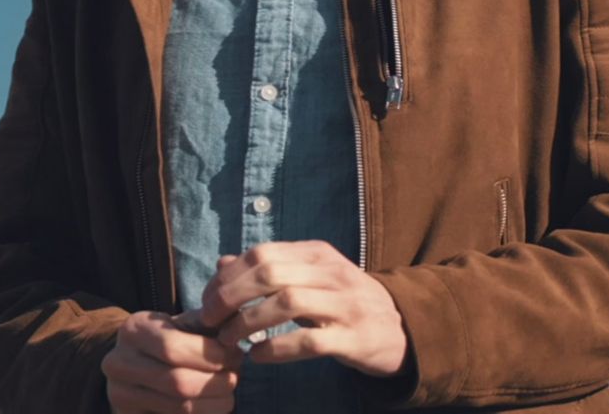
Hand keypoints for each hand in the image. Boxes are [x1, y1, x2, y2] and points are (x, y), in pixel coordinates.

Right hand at [101, 309, 243, 413]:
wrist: (129, 364)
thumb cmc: (164, 340)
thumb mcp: (178, 323)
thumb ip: (203, 323)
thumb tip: (234, 329)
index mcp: (133, 330)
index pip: (173, 347)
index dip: (210, 355)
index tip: (235, 355)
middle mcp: (119, 363)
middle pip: (177, 382)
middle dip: (216, 383)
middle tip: (235, 377)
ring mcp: (120, 395)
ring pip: (178, 408)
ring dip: (214, 405)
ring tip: (228, 394)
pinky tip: (211, 407)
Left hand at [199, 241, 407, 376]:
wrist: (402, 328)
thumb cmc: (343, 302)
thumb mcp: (309, 276)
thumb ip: (267, 269)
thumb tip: (221, 263)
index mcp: (316, 253)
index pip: (262, 253)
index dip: (227, 276)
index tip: (207, 300)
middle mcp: (331, 273)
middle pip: (269, 273)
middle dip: (230, 296)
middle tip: (209, 318)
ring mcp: (345, 305)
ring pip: (287, 303)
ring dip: (249, 322)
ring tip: (229, 340)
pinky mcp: (354, 339)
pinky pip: (310, 341)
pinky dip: (277, 348)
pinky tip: (258, 356)